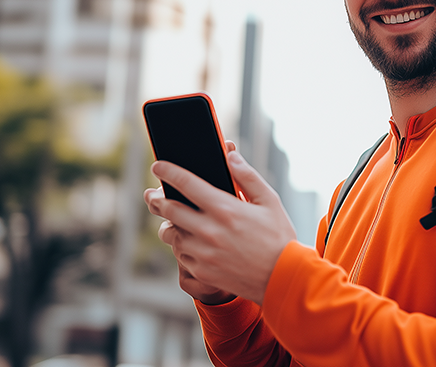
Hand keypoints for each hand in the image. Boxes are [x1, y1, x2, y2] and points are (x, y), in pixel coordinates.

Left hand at [143, 142, 296, 304]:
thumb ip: (248, 177)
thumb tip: (230, 155)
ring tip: (173, 220)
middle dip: (157, 199)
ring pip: (171, 235)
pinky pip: (180, 255)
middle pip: (170, 209)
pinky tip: (190, 242)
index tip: (159, 166)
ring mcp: (203, 253)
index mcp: (226, 209)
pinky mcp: (202, 272)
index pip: (187, 184)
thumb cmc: (278, 237)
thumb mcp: (270, 202)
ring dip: (169, 224)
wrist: (282, 279)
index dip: (168, 172)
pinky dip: (181, 246)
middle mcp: (210, 231)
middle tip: (152, 195)